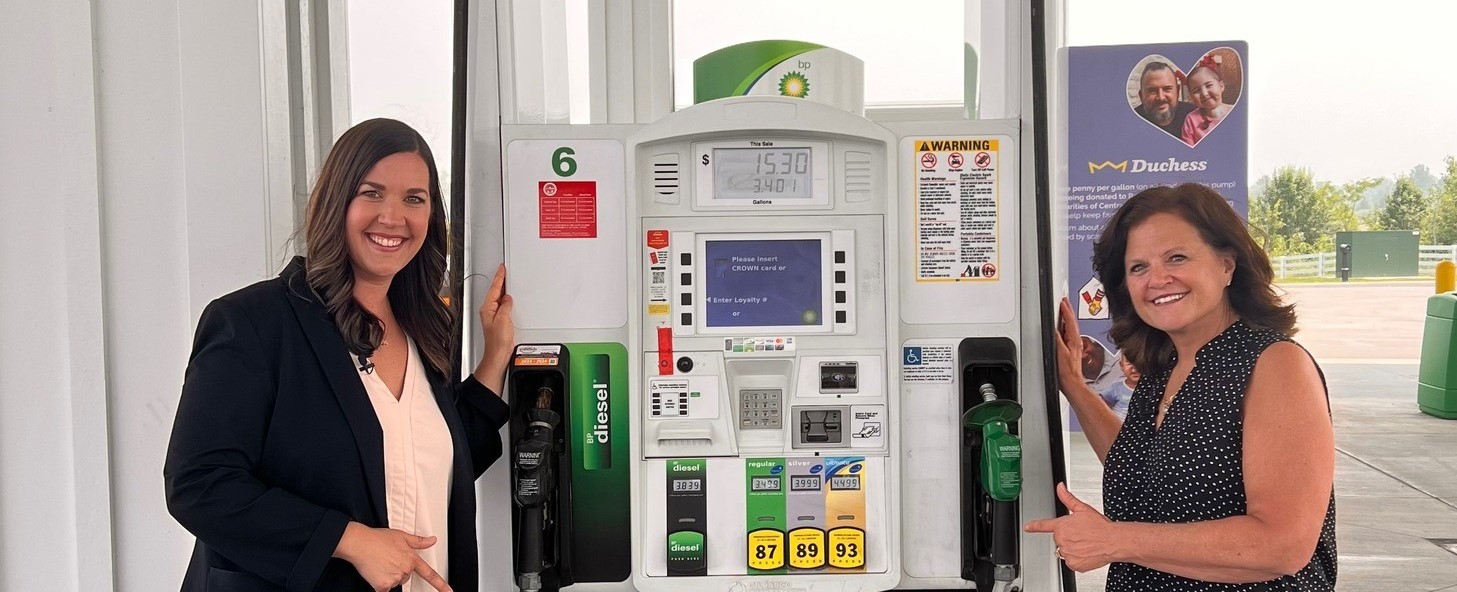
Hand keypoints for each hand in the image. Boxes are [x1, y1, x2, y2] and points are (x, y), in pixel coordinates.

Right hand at [334, 522, 451, 591]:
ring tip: (380, 563)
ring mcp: (394, 578)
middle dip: (399, 570)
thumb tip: (432, 540)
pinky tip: (376, 571)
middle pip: (406, 577)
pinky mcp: (383, 586)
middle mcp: (404, 570)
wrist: (360, 543)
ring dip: (389, 576)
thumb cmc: (378, 539)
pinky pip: (384, 588)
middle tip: (388, 559)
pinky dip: (380, 583)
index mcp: (411, 558)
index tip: (449, 591)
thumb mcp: (401, 536)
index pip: (429, 574)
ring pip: (395, 582)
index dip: (440, 584)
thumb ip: (418, 541)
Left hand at [473, 263, 514, 392]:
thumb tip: (507, 299)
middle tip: (505, 271)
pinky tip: (510, 299)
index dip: (499, 277)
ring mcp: (493, 316)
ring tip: (508, 281)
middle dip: (501, 281)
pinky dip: (507, 300)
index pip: (494, 289)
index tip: (502, 268)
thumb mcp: (503, 320)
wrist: (498, 355)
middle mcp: (489, 311)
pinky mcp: (499, 321)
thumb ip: (505, 306)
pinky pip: (503, 306)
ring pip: (499, 298)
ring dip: (504, 290)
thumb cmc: (497, 342)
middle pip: (495, 292)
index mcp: (487, 308)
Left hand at [1024, 483, 1116, 571]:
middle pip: (1060, 539)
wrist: (1113, 541)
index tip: (1027, 527)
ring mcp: (1067, 553)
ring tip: (1086, 544)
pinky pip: (1072, 562)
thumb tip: (1060, 487)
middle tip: (1082, 535)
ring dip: (1073, 548)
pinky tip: (1087, 553)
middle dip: (1068, 537)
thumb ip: (1068, 498)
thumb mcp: (1083, 509)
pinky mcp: (1073, 564)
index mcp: (1062, 526)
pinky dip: (1078, 559)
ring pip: (1065, 551)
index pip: (1044, 525)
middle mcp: (1062, 540)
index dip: (1034, 526)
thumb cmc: (1100, 526)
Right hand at [1054, 298, 1088, 398]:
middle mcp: (1075, 341)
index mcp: (1074, 340)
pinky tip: (1062, 327)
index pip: (1070, 321)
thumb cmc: (1067, 371)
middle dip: (1068, 311)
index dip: (1066, 311)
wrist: (1071, 383)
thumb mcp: (1059, 353)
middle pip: (1072, 322)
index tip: (1062, 302)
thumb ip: (1057, 340)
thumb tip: (1054, 329)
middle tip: (1064, 301)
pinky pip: (1068, 334)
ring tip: (1063, 310)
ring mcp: (1073, 345)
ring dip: (1067, 318)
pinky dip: (1065, 327)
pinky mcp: (1070, 350)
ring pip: (1070, 327)